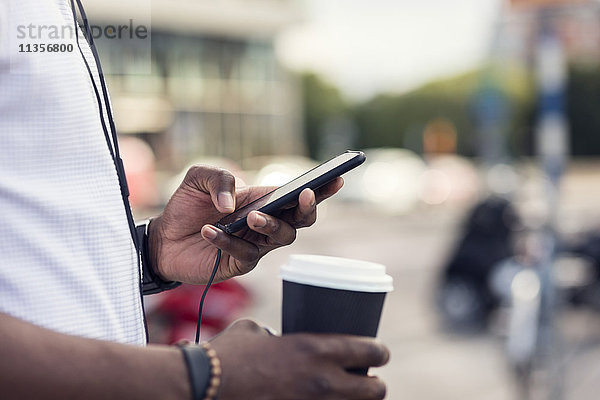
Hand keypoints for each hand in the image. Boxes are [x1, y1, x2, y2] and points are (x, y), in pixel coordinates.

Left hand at [148, 165, 342, 283]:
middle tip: (304, 195)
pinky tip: (209, 231)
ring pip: (281, 238)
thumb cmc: (186, 206)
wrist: (162, 238)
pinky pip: (246, 254)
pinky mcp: (239, 263)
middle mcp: (265, 224)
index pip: (296, 195)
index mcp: (262, 200)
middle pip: (300, 220)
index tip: (336, 178)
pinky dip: (229, 241)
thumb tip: (234, 203)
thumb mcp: (198, 179)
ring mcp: (255, 245)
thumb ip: (218, 178)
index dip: (320, 189)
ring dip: (271, 225)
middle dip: (307, 208)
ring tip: (250, 216)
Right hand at [209, 320, 388, 399]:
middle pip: (376, 390)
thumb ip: (276, 337)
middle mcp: (323, 381)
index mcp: (316, 349)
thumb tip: (276, 341)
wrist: (204, 385)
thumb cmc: (228, 354)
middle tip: (365, 379)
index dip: (380, 352)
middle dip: (374, 385)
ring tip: (345, 394)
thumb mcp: (257, 332)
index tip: (378, 353)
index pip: (370, 351)